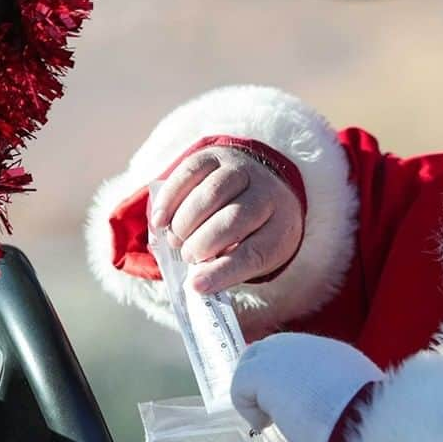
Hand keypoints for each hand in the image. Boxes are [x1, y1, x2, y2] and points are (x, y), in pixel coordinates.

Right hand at [150, 145, 302, 292]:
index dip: (224, 271)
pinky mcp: (215, 155)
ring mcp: (241, 170)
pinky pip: (190, 172)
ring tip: (175, 240)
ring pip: (212, 192)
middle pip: (234, 218)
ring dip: (186, 221)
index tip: (196, 285)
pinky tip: (160, 220)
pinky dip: (171, 198)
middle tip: (188, 257)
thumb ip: (227, 268)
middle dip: (204, 242)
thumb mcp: (252, 254)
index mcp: (282, 227)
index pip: (255, 252)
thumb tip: (196, 283)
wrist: (257, 186)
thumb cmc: (251, 232)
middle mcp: (267, 193)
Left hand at [231, 333, 382, 441]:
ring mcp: (280, 352)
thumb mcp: (363, 400)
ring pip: (252, 364)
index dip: (289, 377)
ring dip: (256, 391)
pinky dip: (249, 408)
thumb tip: (347, 418)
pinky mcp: (261, 371)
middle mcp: (305, 344)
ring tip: (269, 420)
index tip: (295, 402)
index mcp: (332, 352)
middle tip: (274, 410)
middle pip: (269, 350)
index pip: (297, 354)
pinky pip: (241, 386)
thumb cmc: (367, 419)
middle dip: (265, 378)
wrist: (359, 418)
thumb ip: (347, 398)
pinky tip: (265, 426)